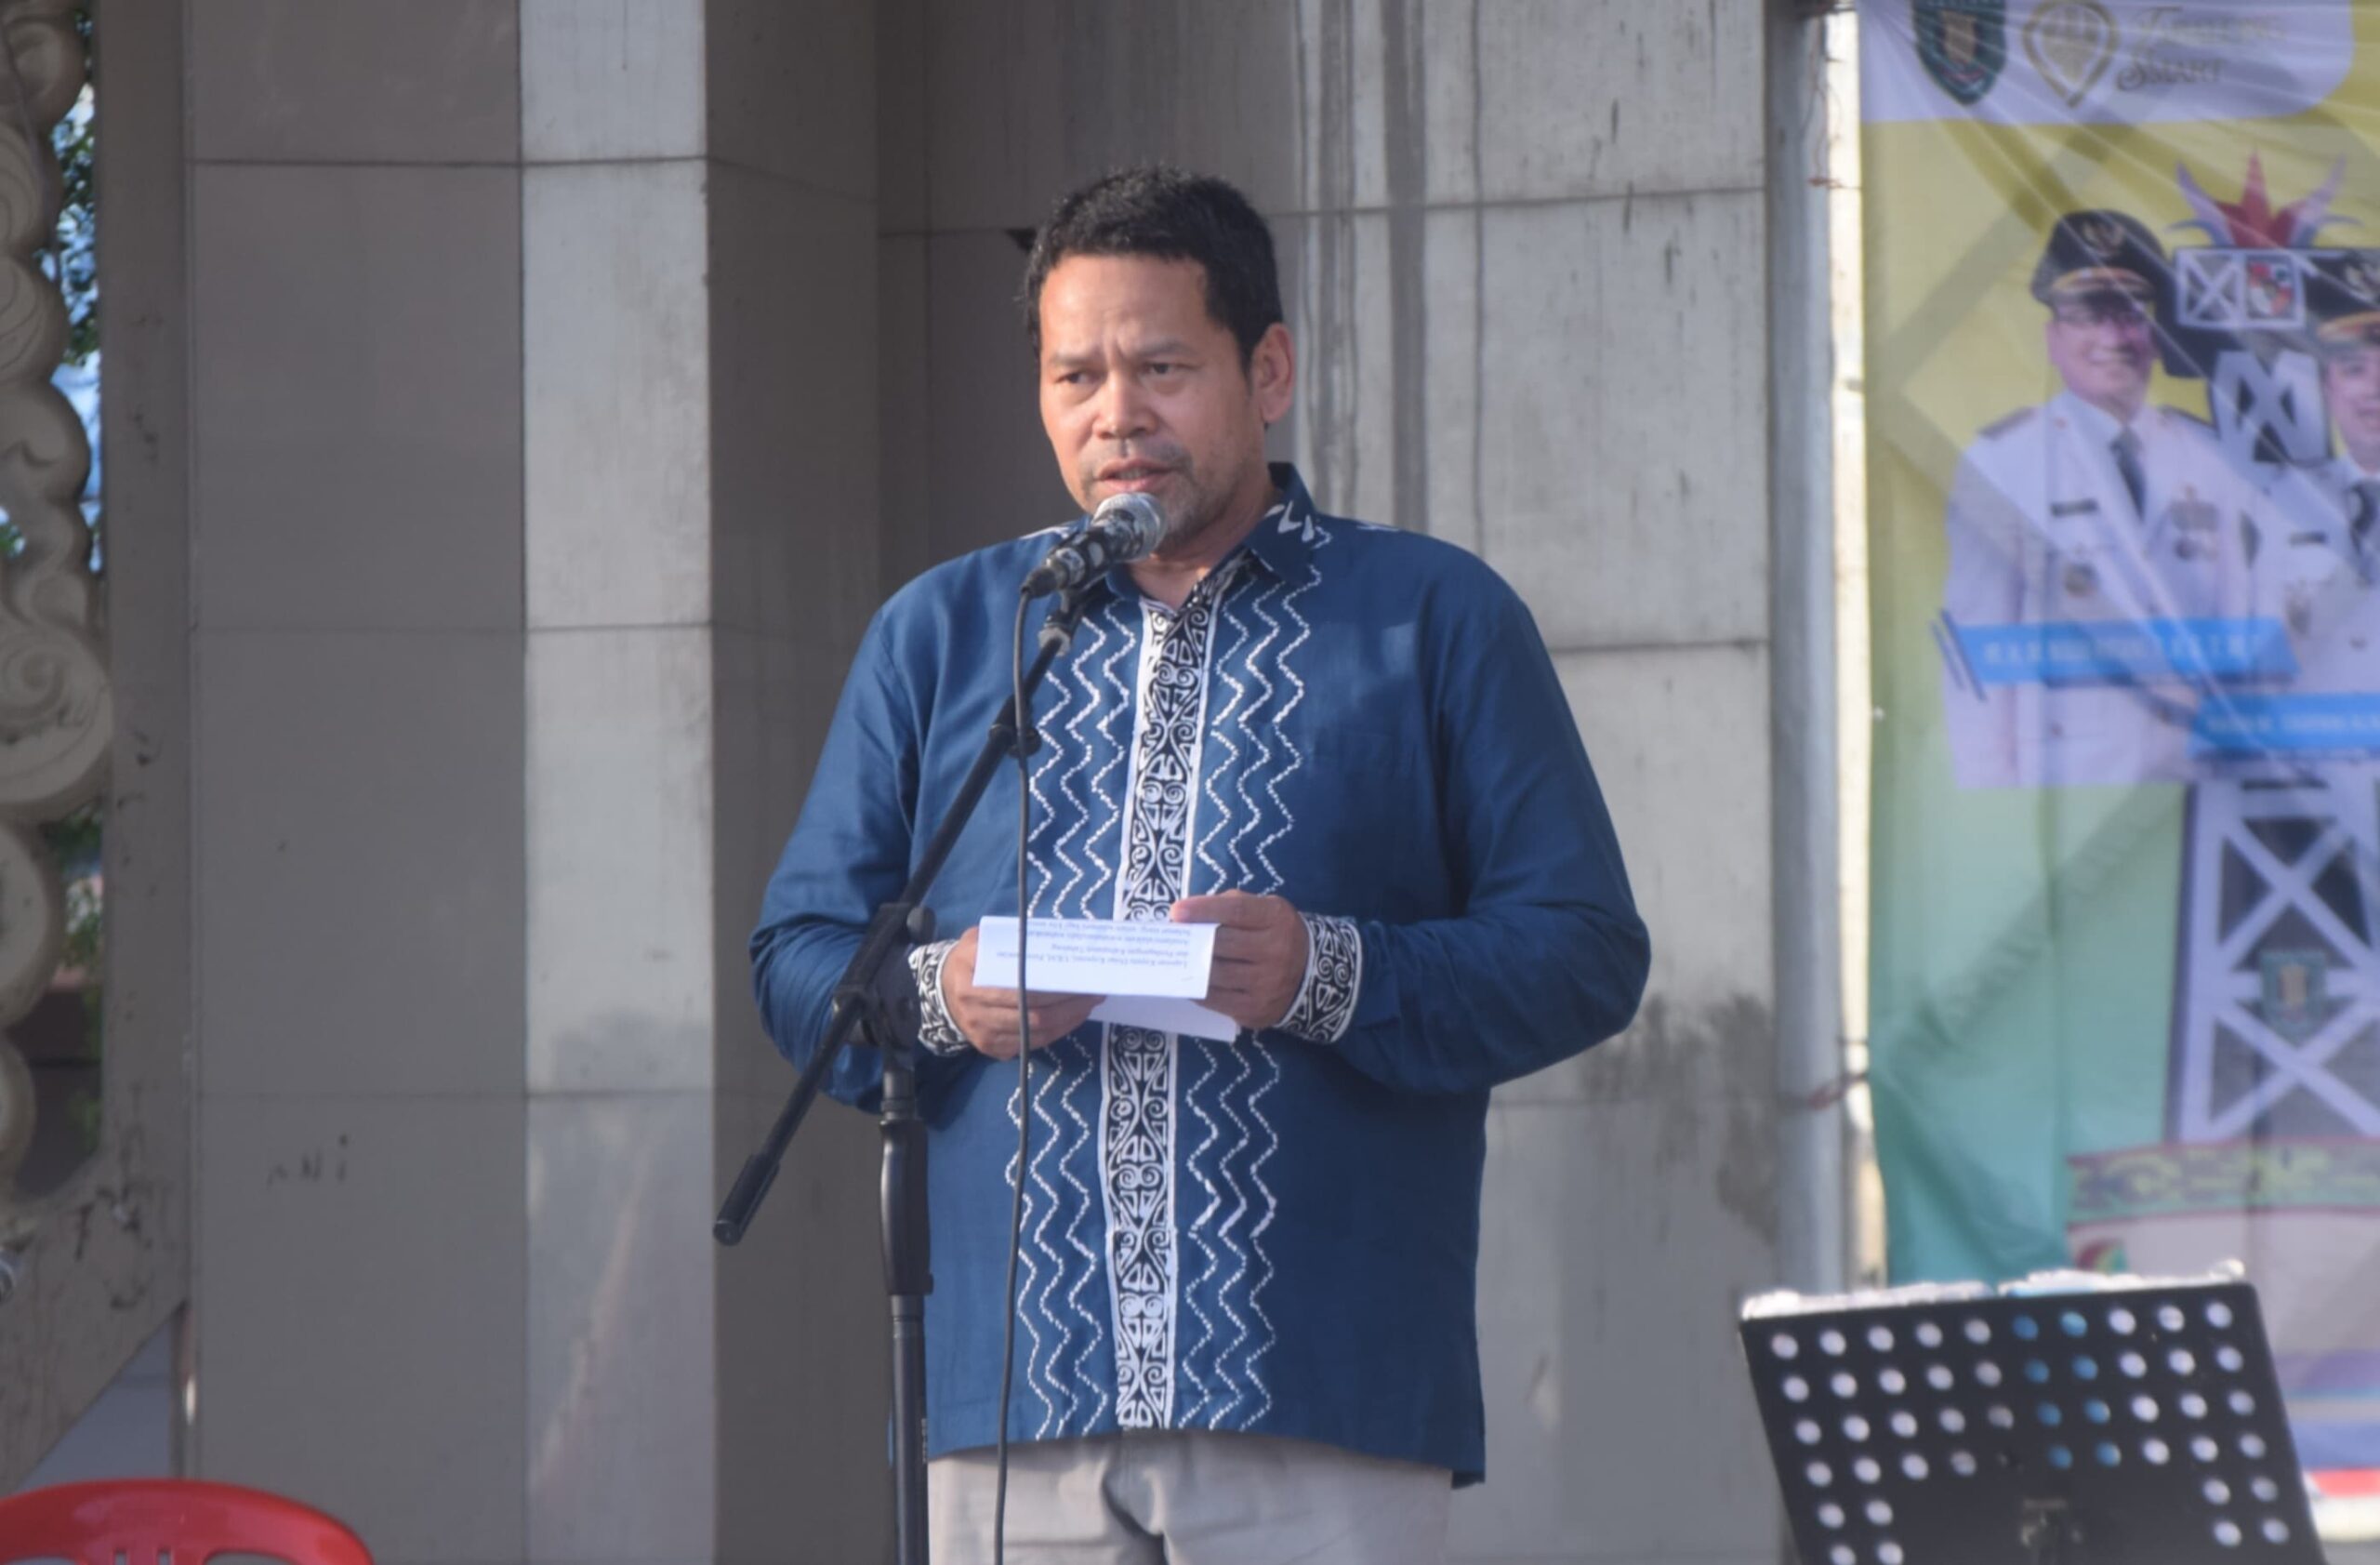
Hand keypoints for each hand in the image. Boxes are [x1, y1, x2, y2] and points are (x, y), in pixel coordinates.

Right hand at [940, 924, 1102, 1059]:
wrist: (940, 991)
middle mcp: (975, 1011)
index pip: (1021, 990)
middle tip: (1094, 994)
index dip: (1055, 989)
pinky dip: (1054, 1033)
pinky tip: (1069, 1019)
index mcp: (971, 980)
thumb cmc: (969, 960)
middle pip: (1033, 1016)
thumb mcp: (978, 940)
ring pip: (1035, 1035)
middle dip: (1070, 1007)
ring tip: (1087, 1006)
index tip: (1082, 979)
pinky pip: (1030, 1046)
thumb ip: (1008, 939)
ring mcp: (982, 1034)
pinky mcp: (990, 1048)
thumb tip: (1049, 939)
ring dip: (1067, 1022)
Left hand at [1170, 891, 1307, 1031]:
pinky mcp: (1256, 1010)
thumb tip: (1186, 916)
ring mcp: (1267, 984)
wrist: (1309, 974)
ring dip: (1190, 966)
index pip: (1236, 911)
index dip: (1204, 910)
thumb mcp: (1263, 909)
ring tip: (1174, 959)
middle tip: (1171, 937)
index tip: (1176, 911)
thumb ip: (1229, 906)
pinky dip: (1196, 990)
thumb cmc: (1274, 934)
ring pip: (1215, 974)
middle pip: (1222, 944)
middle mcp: (1276, 951)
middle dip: (1191, 940)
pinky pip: (1216, 1000)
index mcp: (1276, 918)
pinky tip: (1187, 981)